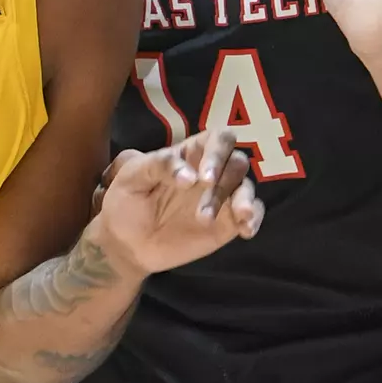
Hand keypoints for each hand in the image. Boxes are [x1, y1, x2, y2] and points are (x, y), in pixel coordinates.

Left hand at [89, 129, 263, 276]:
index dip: (218, 152)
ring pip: (247, 188)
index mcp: (190, 154)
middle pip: (237, 162)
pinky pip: (252, 214)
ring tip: (212, 222)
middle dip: (224, 182)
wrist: (126, 243)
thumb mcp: (131, 176)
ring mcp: (222, 197)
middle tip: (202, 209)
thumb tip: (190, 176)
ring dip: (240, 202)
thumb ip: (159, 165)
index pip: (219, 139)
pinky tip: (245, 231)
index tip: (203, 178)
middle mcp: (211, 172)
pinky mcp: (228, 223)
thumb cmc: (127, 201)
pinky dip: (255, 219)